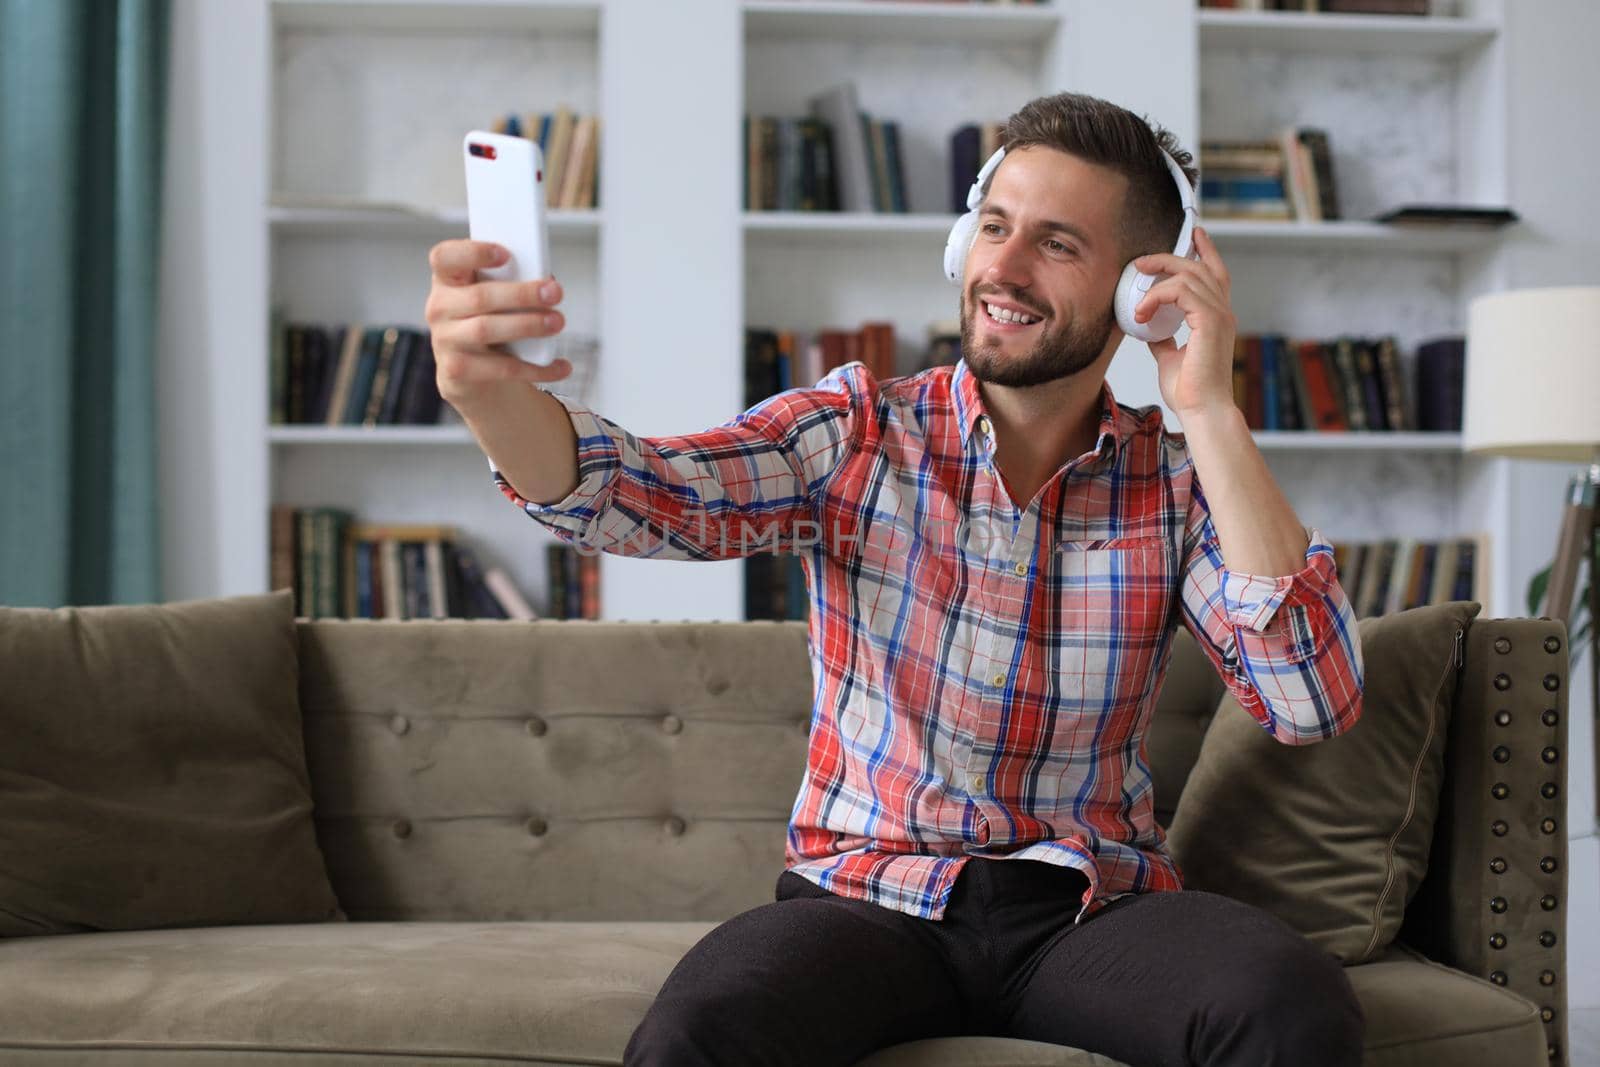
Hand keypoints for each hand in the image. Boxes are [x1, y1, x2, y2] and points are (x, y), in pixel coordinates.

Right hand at [424, 239, 570, 402]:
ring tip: (557, 322)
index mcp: (447, 279)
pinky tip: (560, 366)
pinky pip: (502, 368)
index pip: (446, 257)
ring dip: (528, 325)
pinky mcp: (458, 371)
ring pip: (487, 330)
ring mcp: (445, 340)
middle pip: (479, 297)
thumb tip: (546, 282)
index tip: (506, 254)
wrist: (471, 374)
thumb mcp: (492, 296)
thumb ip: (510, 281)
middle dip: (521, 294)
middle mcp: (439, 308)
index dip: (472, 253)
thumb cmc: (488, 320)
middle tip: (554, 293)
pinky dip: (536, 368)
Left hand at [1129, 226, 1237, 420]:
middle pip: (1199, 267)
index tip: (1195, 234)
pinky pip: (1180, 291)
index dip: (1206, 251)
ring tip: (1136, 295)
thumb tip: (1150, 328)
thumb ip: (1163, 338)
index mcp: (1216, 318)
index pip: (1215, 274)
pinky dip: (1156, 297)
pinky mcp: (1210, 320)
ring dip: (1157, 278)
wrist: (1202, 410)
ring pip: (1188, 275)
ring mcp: (1219, 315)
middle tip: (1141, 262)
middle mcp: (1222, 312)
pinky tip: (1142, 313)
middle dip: (1169, 258)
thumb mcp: (1170, 357)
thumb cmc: (1190, 391)